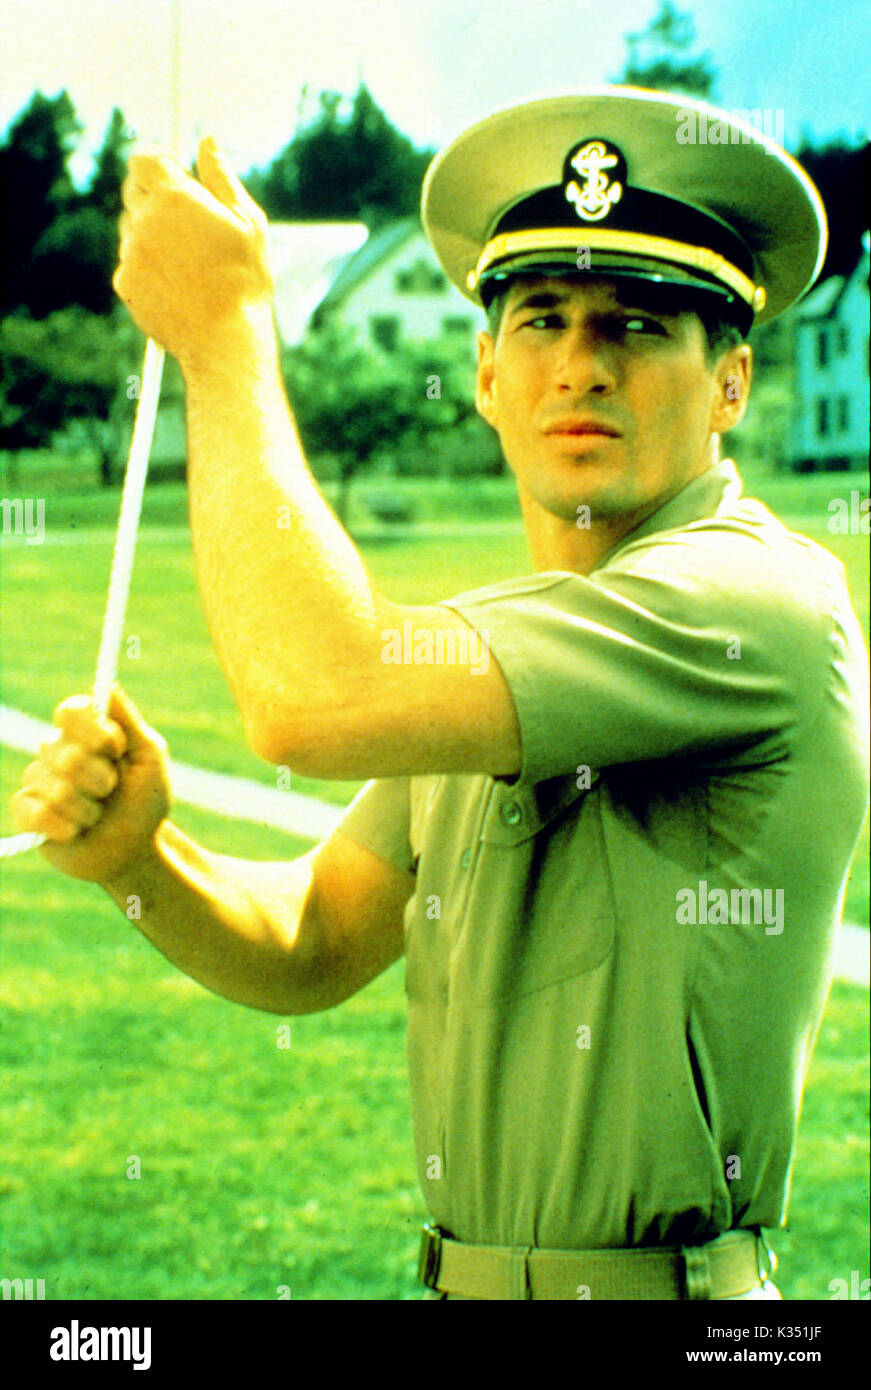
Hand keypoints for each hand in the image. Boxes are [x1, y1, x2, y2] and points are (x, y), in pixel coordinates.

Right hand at [11, 686, 171, 884]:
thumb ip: (129, 722)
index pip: (70, 710)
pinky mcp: (28, 814)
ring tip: (98, 816)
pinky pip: (34, 812)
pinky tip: (76, 832)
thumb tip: (108, 686)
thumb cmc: (145, 802)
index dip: (92, 729)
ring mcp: (40, 782)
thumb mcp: (150, 760)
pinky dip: (64, 826)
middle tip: (112, 790)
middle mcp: (57, 751)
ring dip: (88, 809)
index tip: (117, 748)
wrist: (135, 850)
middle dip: (99, 779)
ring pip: (54, 788)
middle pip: (63, 752)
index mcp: (86, 733)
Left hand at [113, 136, 274, 366]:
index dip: (157, 163)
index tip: (174, 175)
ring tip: (187, 261)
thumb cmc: (244, 281)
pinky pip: (130, 262)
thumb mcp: (247, 222)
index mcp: (174, 197)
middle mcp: (144, 220)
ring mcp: (130, 253)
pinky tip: (177, 283)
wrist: (224, 341)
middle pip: (132, 190)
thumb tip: (206, 140)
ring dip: (150, 233)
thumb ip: (221, 177)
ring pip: (131, 228)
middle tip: (186, 222)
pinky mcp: (124, 282)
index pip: (143, 159)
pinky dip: (146, 266)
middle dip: (153, 196)